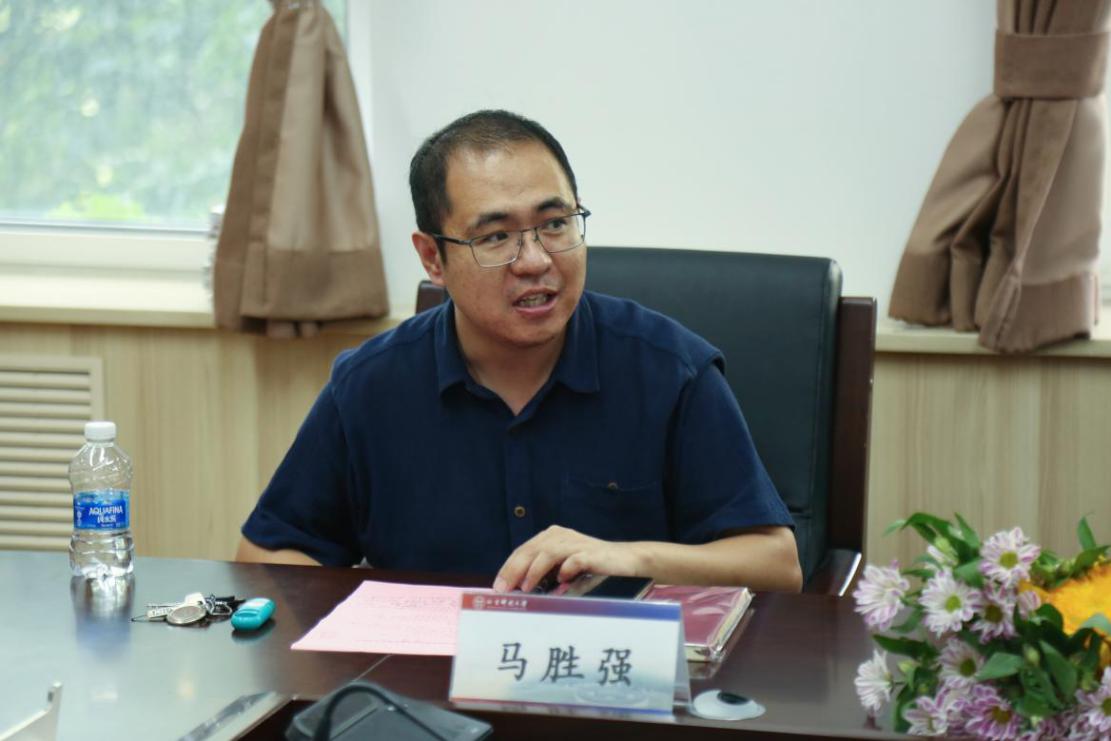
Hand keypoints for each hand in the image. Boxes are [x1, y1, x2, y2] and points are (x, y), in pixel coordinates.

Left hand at [492, 525, 643, 592]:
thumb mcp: (566, 572)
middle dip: (515, 569)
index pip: (523, 550)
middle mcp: (561, 536)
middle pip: (532, 549)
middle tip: (504, 588)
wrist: (628, 560)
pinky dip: (566, 570)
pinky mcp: (592, 552)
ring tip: (526, 588)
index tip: (498, 587)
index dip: (509, 567)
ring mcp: (577, 543)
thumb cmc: (593, 568)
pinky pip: (575, 559)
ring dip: (535, 571)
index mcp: (552, 537)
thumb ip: (547, 579)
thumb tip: (523, 594)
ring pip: (549, 552)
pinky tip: (560, 581)